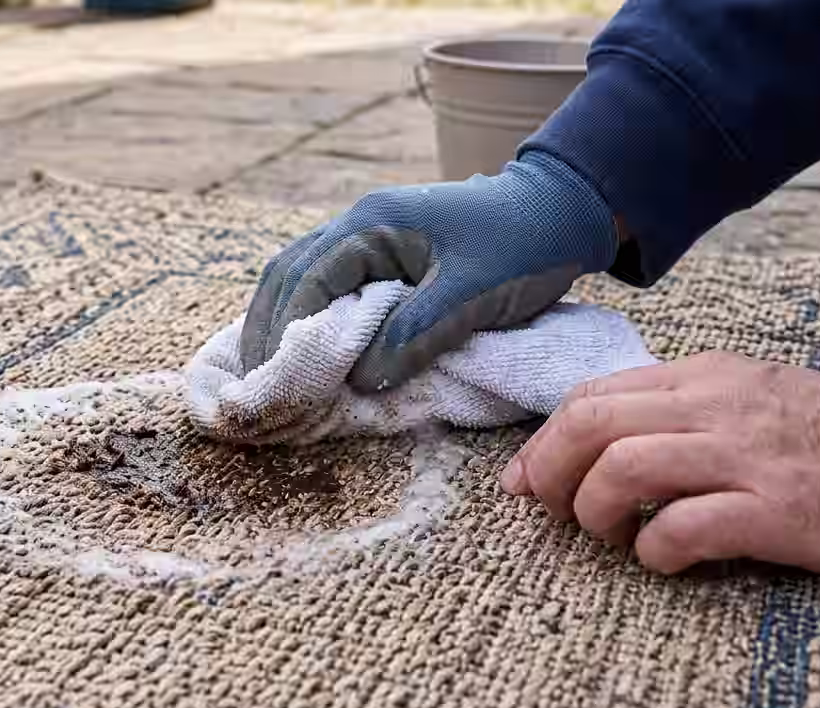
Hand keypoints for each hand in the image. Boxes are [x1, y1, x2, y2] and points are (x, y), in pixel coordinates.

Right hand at [239, 151, 619, 392]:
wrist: (562, 210)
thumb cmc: (522, 246)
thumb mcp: (472, 295)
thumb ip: (413, 335)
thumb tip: (356, 380)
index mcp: (372, 223)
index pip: (305, 282)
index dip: (284, 335)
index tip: (273, 382)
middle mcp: (358, 222)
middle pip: (287, 275)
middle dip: (267, 330)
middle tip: (257, 385)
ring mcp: (368, 234)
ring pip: (301, 276)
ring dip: (282, 323)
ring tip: (271, 373)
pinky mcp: (383, 252)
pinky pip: (328, 282)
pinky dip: (309, 316)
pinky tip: (307, 350)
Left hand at [500, 351, 819, 576]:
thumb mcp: (743, 396)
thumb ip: (671, 411)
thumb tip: (588, 445)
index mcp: (701, 376)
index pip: (592, 394)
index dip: (543, 441)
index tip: (525, 481)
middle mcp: (715, 405)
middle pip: (591, 423)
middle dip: (548, 470)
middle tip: (549, 511)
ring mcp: (745, 456)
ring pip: (623, 467)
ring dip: (593, 509)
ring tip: (607, 536)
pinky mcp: (776, 509)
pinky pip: (683, 527)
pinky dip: (653, 550)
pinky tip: (661, 560)